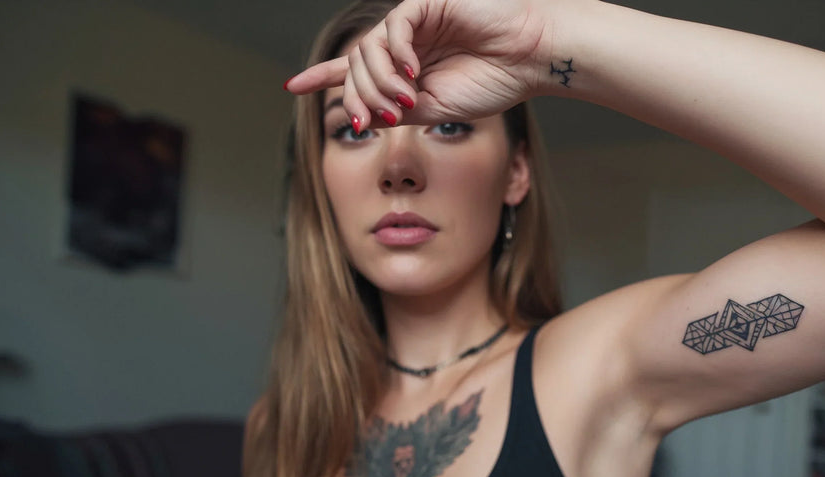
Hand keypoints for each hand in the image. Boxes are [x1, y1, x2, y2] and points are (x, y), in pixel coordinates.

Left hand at [286, 0, 557, 128]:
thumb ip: (397, 109)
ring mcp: (415, 20)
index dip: (324, 75)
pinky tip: (412, 72)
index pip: (357, 69)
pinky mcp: (427, 3)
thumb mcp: (435, 109)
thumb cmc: (494, 82)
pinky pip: (392, 28)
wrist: (531, 60)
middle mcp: (406, 41)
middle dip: (361, 96)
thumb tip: (362, 114)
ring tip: (406, 98)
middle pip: (357, 65)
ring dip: (379, 81)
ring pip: (368, 48)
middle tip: (381, 118)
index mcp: (409, 65)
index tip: (293, 87)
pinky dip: (395, 54)